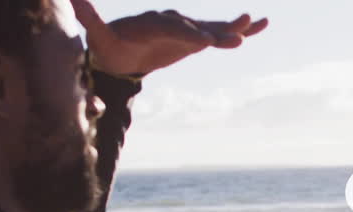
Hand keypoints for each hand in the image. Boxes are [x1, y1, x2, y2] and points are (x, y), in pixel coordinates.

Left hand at [72, 1, 268, 76]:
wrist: (118, 51)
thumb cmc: (109, 46)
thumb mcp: (97, 35)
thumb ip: (91, 18)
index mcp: (152, 22)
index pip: (173, 27)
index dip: (189, 34)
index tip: (205, 42)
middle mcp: (171, 21)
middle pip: (196, 26)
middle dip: (214, 31)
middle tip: (233, 36)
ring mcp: (185, 28)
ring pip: (211, 26)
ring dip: (232, 27)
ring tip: (254, 23)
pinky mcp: (194, 38)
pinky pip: (218, 32)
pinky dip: (238, 29)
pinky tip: (261, 25)